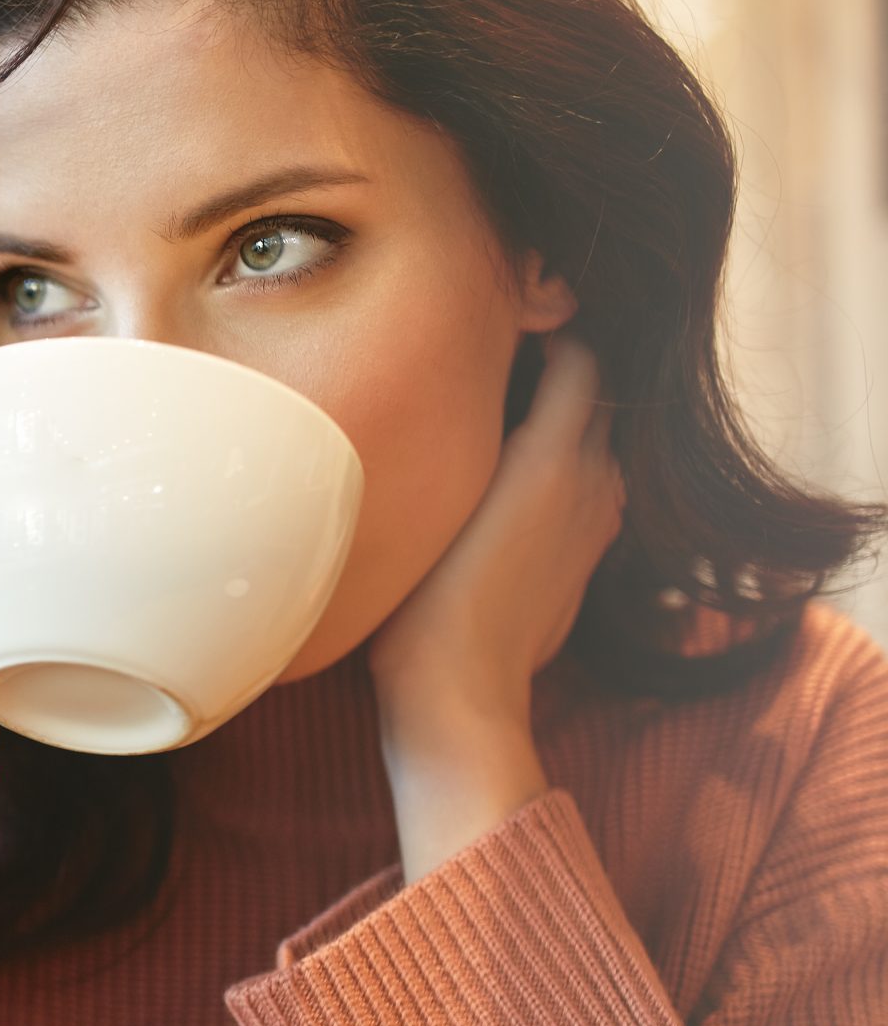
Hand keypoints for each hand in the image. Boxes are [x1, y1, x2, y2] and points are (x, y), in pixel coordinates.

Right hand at [363, 331, 623, 878]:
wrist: (461, 689)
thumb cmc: (427, 597)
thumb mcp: (436, 496)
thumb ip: (468, 431)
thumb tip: (467, 382)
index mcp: (557, 454)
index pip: (582, 360)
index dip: (552, 339)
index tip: (509, 336)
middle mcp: (592, 480)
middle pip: (596, 401)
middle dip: (560, 381)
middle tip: (499, 379)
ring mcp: (599, 523)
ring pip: (597, 448)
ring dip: (564, 431)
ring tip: (503, 435)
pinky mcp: (588, 561)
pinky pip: (590, 494)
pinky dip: (565, 478)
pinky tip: (512, 497)